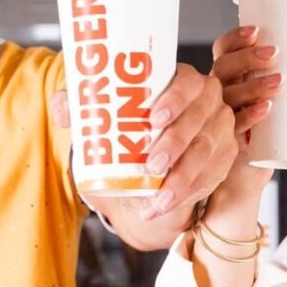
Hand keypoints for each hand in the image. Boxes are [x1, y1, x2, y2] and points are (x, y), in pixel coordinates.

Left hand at [50, 64, 236, 221]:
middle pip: (198, 119)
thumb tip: (63, 109)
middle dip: (175, 144)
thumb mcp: (106, 112)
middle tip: (152, 165)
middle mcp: (208, 101)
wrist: (152, 154)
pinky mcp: (223, 157)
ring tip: (158, 196)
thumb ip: (82, 106)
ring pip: (206, 152)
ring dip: (182, 177)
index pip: (187, 83)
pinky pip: (210, 176)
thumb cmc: (132, 123)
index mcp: (183, 80)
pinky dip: (186, 193)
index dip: (175, 98)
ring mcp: (219, 129)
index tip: (154, 118)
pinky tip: (163, 205)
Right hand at [209, 26, 282, 196]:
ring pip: (230, 95)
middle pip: (224, 67)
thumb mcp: (280, 99)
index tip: (256, 30)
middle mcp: (220, 92)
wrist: (249, 167)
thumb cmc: (266, 125)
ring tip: (279, 82)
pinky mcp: (229, 138)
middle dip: (247, 58)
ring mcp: (222, 114)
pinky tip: (267, 109)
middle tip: (273, 55)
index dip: (235, 37)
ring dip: (253, 86)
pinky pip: (234, 125)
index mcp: (230, 76)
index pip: (223, 49)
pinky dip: (250, 116)